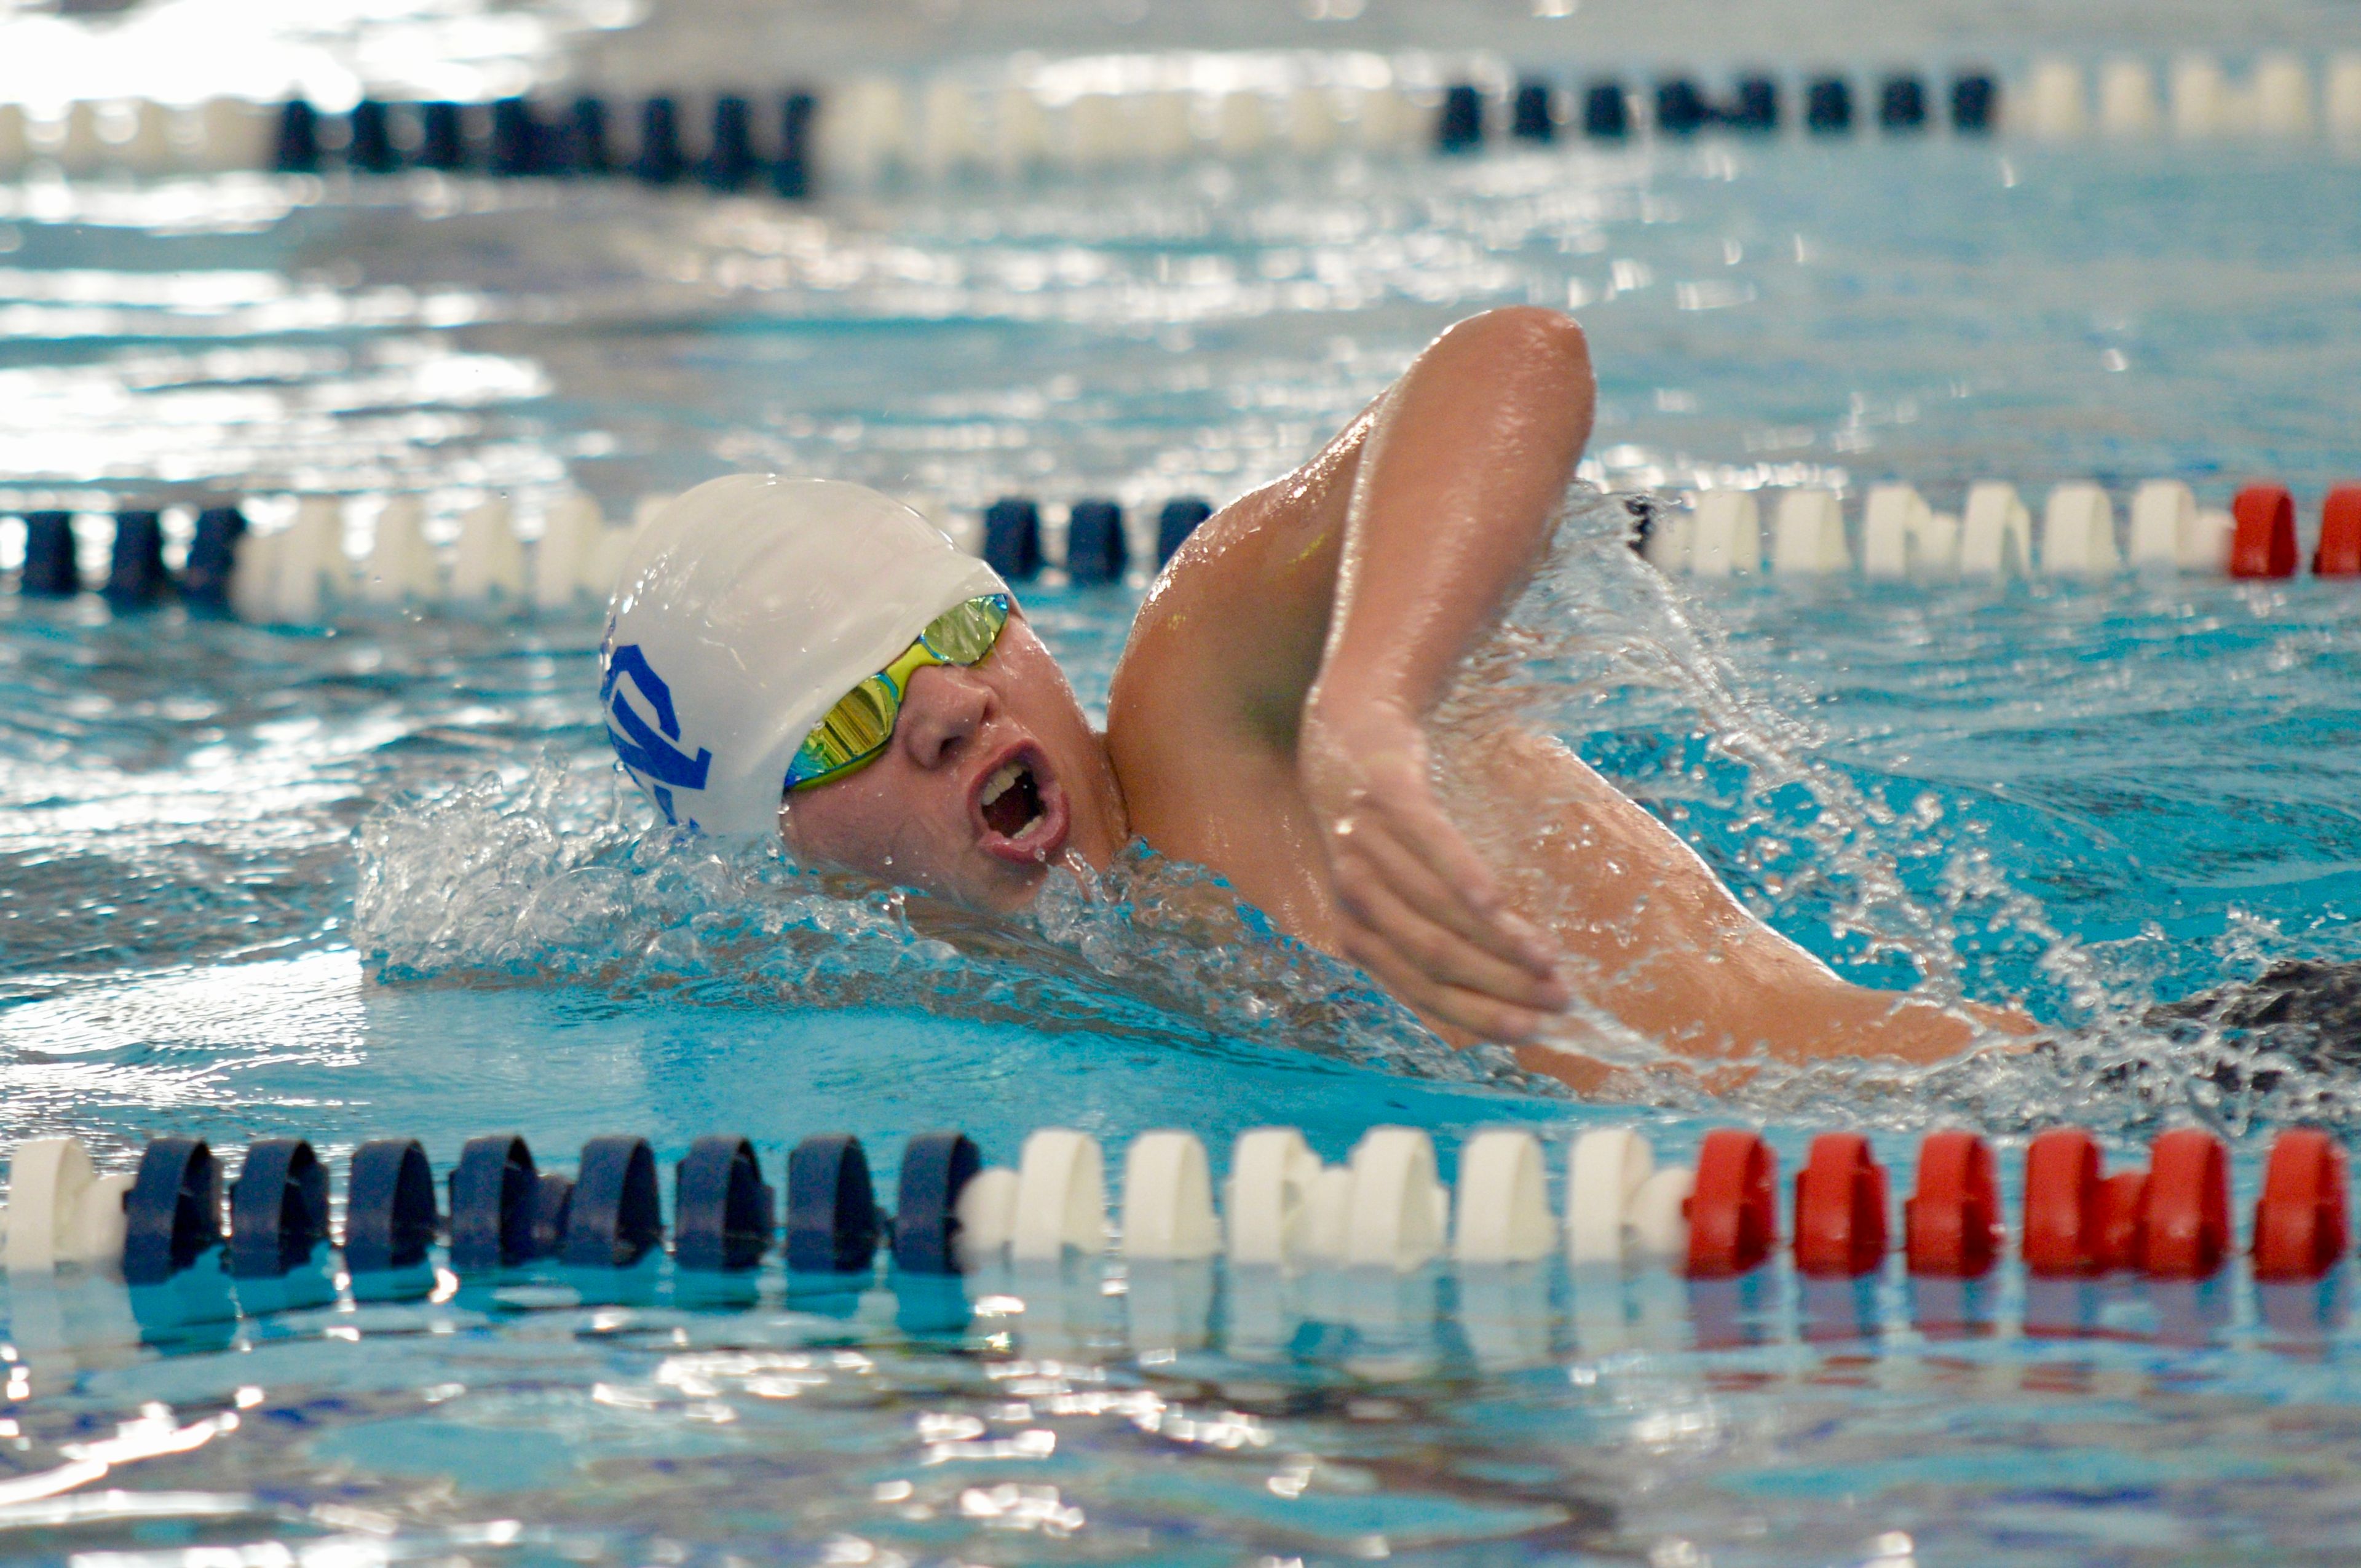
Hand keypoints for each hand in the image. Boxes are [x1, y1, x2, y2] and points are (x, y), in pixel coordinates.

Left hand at [1299, 693, 1570, 1041]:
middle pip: (1432, 957)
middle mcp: (1354, 893)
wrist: (1350, 732)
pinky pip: (1429, 844)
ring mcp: (1367, 842)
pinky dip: (1463, 878)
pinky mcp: (1388, 795)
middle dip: (1500, 987)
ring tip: (1550, 961)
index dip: (1477, 1014)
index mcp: (1357, 930)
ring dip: (1497, 943)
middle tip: (1560, 999)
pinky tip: (1497, 906)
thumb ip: (1437, 938)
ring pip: (1436, 910)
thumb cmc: (1389, 829)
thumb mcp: (1400, 891)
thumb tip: (1512, 995)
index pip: (1420, 989)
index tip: (1533, 1031)